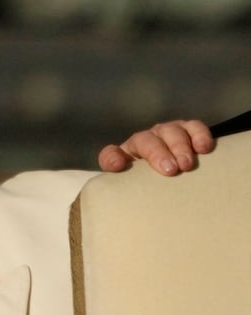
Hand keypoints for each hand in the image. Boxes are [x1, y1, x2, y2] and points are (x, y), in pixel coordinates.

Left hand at [98, 120, 214, 175]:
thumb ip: (122, 185)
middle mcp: (146, 139)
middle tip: (170, 171)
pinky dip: (200, 136)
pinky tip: (204, 149)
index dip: (112, 159)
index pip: (111, 154)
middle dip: (159, 154)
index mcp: (125, 154)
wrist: (173, 177)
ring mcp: (167, 132)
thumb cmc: (150, 184)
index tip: (119, 166)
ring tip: (188, 165)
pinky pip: (194, 127)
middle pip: (147, 140)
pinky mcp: (189, 131)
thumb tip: (119, 171)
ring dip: (180, 147)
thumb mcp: (134, 187)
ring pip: (171, 131)